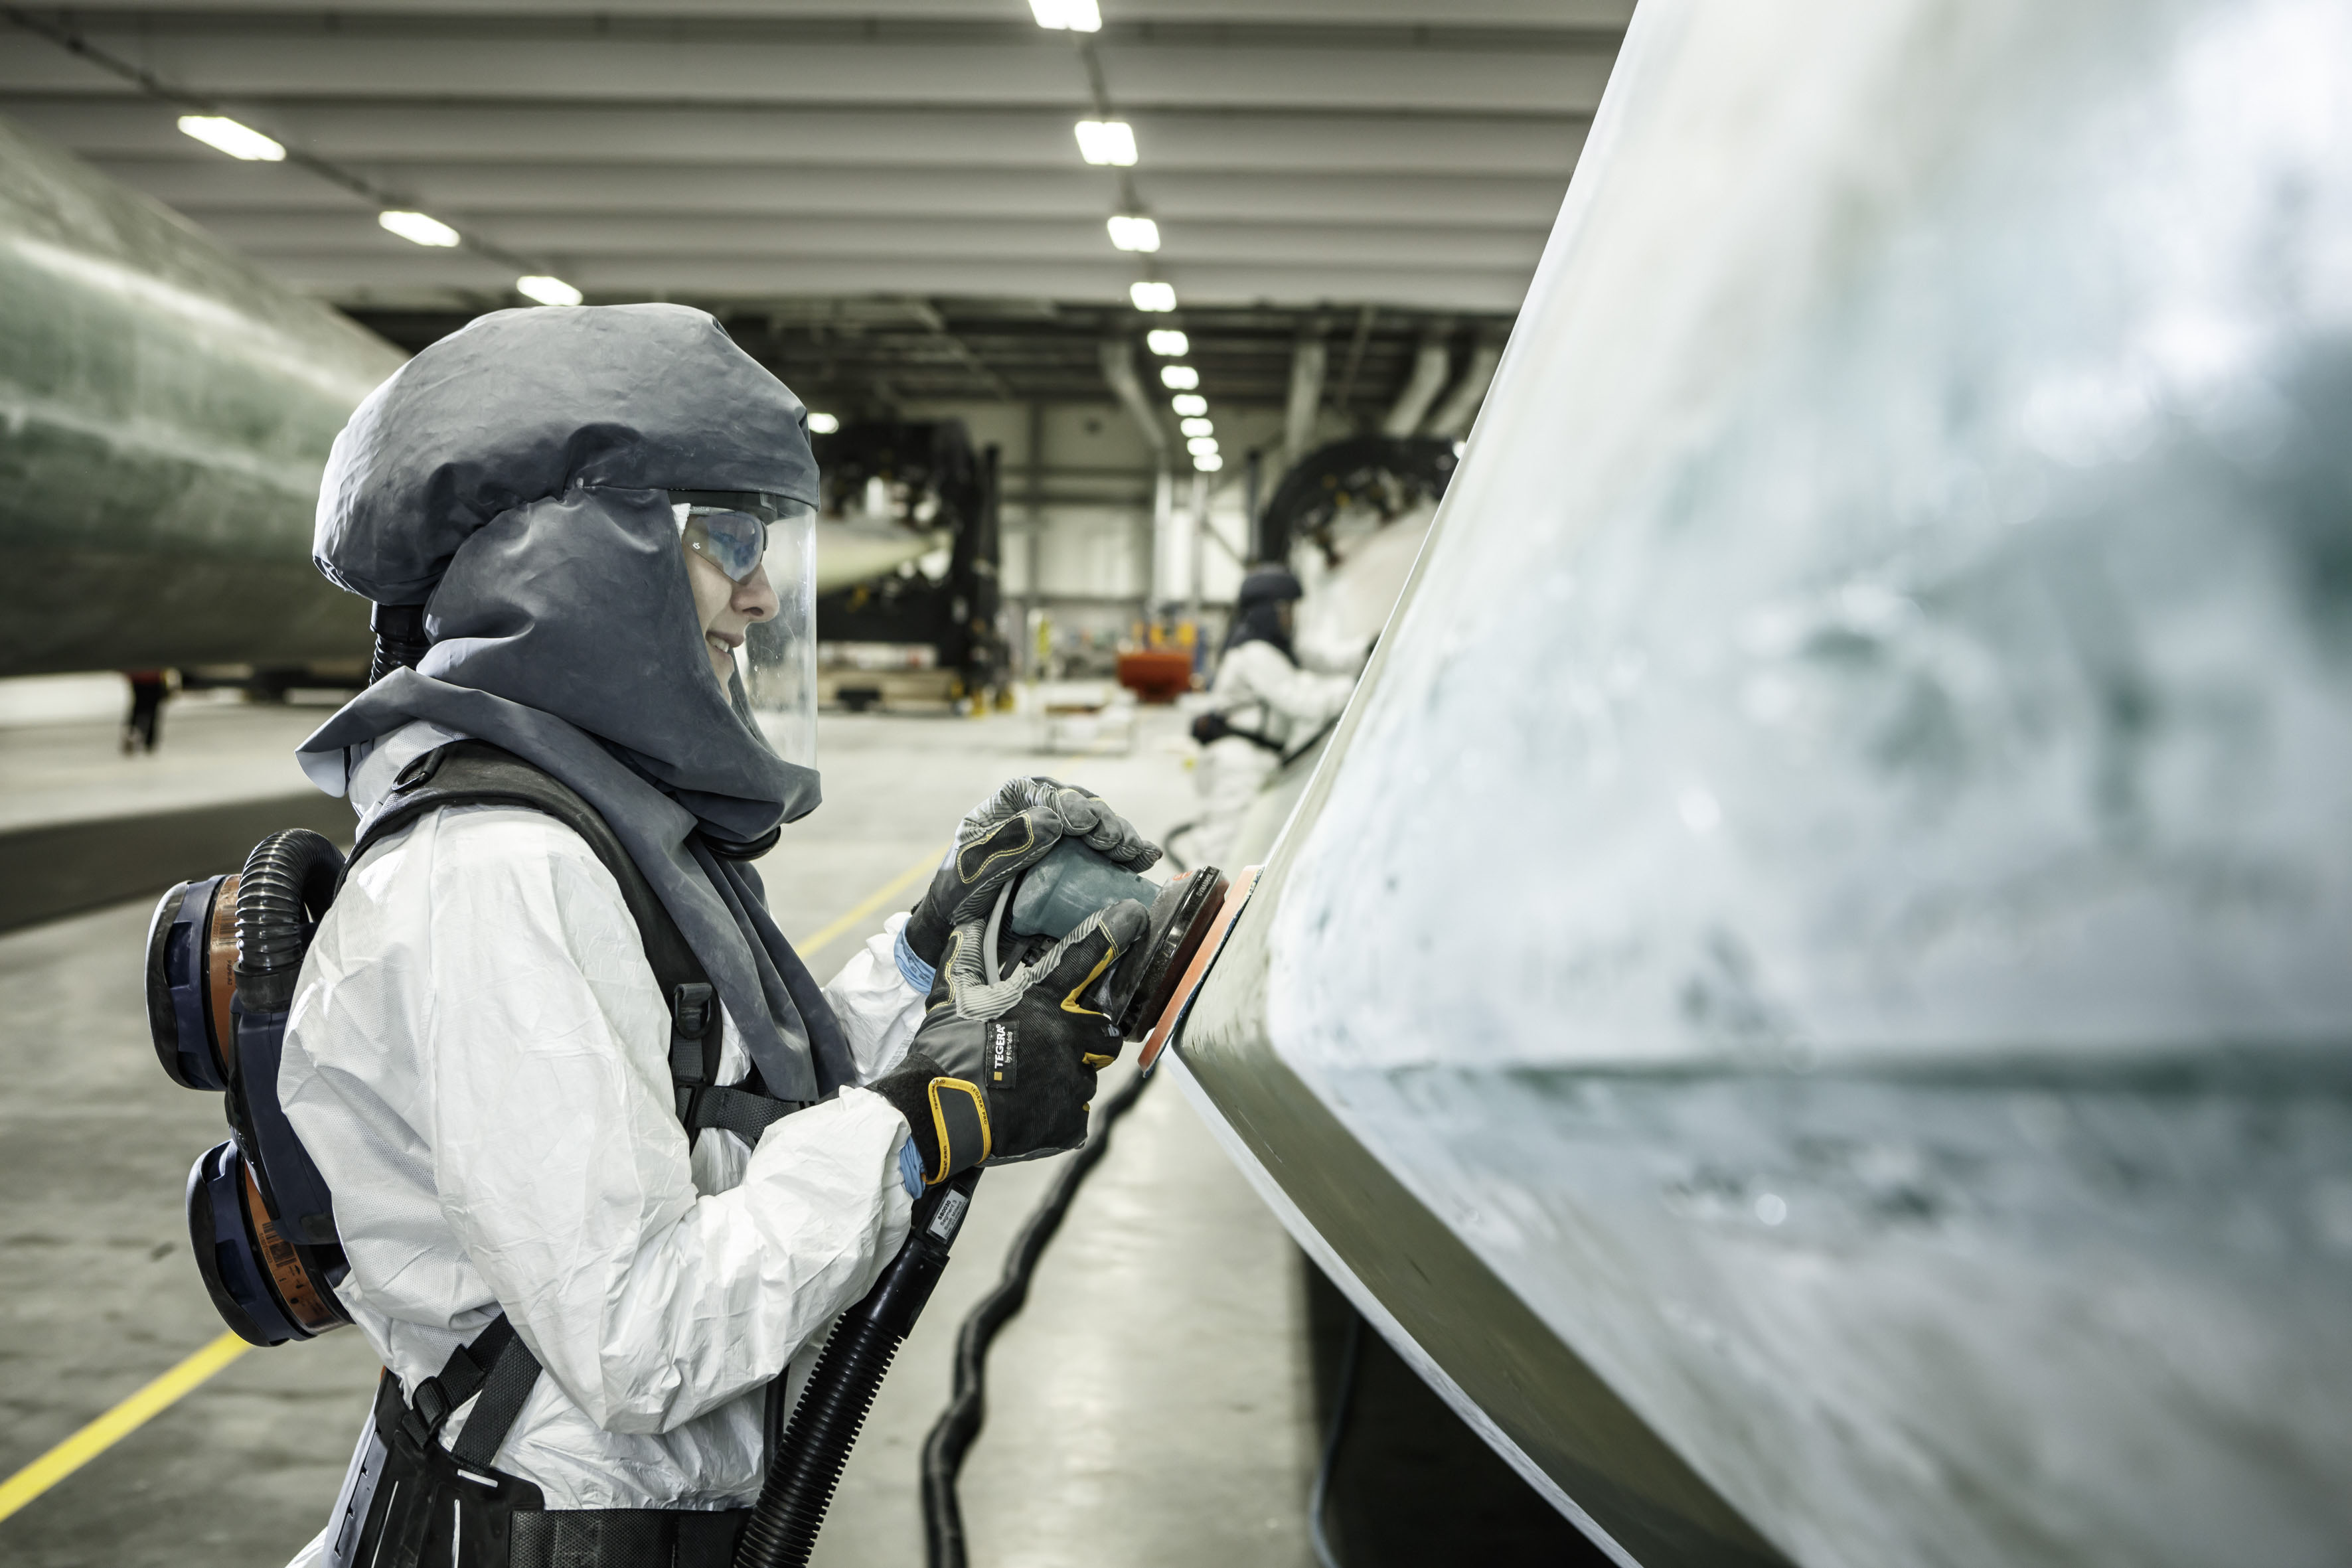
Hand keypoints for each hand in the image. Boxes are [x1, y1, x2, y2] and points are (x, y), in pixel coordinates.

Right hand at [872, 899, 1150, 1183]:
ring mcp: (1072, 1078)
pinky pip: (1077, 1113)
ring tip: (1034, 1082)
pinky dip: (1060, 1113)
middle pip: (1105, 1029)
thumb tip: (965, 925)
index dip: (1113, 932)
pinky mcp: (1070, 1118)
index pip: (1086, 955)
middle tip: (1063, 1041)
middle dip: (1091, 1034)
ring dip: (1069, 1075)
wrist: (940, 1111)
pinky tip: (1032, 1109)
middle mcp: (1067, 1034)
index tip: (1133, 916)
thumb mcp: (951, 997)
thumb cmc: (945, 1051)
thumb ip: (964, 959)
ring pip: (1089, 1074)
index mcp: (1042, 1000)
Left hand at [903, 778, 1158, 966]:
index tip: (1079, 823)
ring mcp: (1065, 840)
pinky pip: (1108, 855)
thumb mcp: (971, 868)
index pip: (1038, 791)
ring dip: (1121, 837)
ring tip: (1134, 853)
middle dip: (1101, 821)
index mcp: (1009, 805)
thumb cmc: (958, 893)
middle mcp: (1041, 815)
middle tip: (1112, 840)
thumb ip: (1005, 844)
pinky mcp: (1081, 865)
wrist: (963, 929)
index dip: (1063, 801)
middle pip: (1078, 805)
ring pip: (1099, 827)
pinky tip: (1147, 858)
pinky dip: (1130, 855)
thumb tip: (1052, 822)